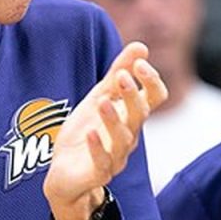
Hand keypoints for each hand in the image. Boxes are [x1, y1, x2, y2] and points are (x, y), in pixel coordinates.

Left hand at [43, 42, 167, 219]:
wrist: (65, 173)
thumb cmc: (87, 132)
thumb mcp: (99, 98)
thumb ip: (117, 74)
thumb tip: (140, 46)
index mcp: (132, 115)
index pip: (155, 96)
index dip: (151, 80)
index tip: (139, 63)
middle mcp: (129, 135)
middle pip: (140, 114)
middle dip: (132, 95)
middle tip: (121, 76)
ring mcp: (116, 155)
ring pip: (123, 138)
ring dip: (113, 119)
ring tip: (102, 101)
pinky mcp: (99, 172)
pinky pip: (103, 161)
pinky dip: (98, 147)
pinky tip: (90, 134)